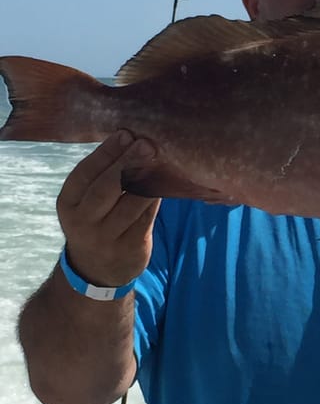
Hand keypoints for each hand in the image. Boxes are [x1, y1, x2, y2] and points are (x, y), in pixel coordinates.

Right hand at [56, 130, 160, 286]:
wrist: (98, 270)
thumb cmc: (96, 221)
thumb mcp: (86, 202)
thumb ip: (101, 175)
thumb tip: (131, 137)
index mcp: (69, 204)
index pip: (85, 173)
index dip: (106, 153)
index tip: (125, 133)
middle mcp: (83, 222)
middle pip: (106, 188)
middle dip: (128, 163)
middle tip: (146, 143)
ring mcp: (107, 238)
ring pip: (132, 202)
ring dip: (148, 178)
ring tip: (160, 157)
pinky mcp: (132, 247)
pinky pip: (149, 216)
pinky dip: (158, 196)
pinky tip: (167, 180)